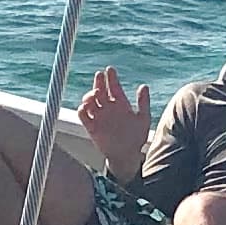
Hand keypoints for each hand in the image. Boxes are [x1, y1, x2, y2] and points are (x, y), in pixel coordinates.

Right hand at [78, 63, 152, 180]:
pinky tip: (85, 106)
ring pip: (89, 101)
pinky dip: (82, 109)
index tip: (110, 69)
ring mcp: (99, 117)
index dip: (111, 77)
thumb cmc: (137, 137)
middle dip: (98, 82)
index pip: (114, 87)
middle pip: (100, 90)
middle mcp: (108, 108)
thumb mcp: (143, 119)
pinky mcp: (91, 127)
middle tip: (99, 76)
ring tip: (95, 94)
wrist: (126, 155)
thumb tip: (144, 86)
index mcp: (120, 104)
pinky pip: (82, 115)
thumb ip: (143, 102)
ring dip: (89, 95)